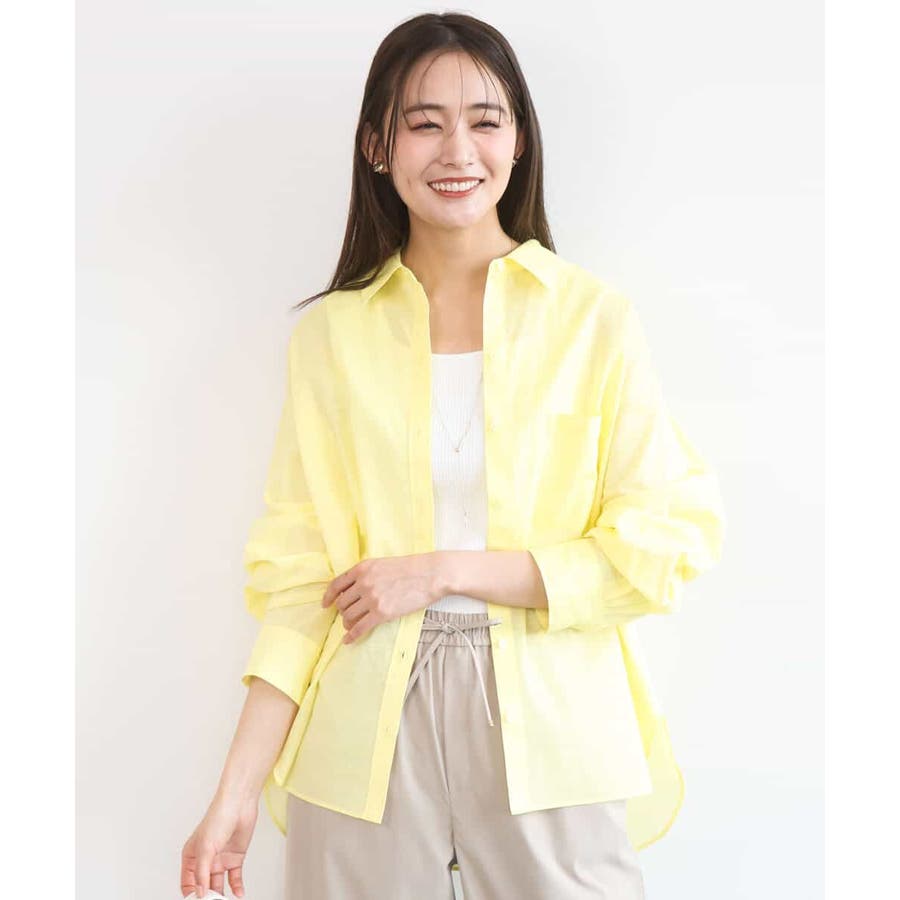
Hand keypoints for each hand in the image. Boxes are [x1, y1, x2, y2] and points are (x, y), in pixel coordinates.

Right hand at [181, 788, 258, 897]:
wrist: (240, 804)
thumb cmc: (218, 817)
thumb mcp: (206, 848)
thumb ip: (202, 872)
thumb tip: (200, 893)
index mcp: (191, 856)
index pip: (188, 883)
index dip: (192, 895)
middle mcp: (205, 860)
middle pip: (203, 886)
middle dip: (207, 897)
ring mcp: (220, 859)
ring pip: (218, 884)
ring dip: (221, 895)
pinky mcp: (235, 858)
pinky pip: (234, 878)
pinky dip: (236, 887)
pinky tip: (238, 894)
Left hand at [322, 553, 445, 643]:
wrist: (431, 574)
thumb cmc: (411, 568)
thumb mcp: (383, 564)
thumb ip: (366, 575)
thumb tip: (353, 591)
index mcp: (362, 568)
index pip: (337, 584)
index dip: (328, 596)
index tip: (326, 604)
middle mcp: (363, 583)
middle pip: (342, 603)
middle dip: (342, 611)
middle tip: (347, 615)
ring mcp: (372, 598)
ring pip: (349, 616)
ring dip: (348, 623)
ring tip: (351, 626)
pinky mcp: (381, 613)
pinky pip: (360, 628)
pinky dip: (352, 635)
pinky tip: (349, 640)